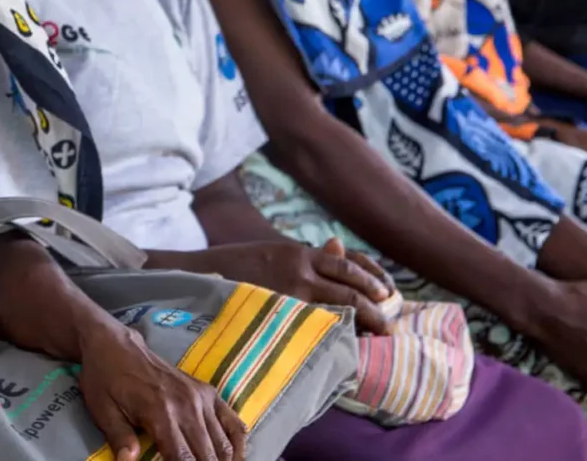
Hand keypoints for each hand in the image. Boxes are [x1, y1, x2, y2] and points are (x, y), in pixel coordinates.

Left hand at [76, 320, 247, 460]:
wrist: (115, 345)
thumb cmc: (105, 380)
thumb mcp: (104, 410)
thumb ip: (120, 439)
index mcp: (161, 414)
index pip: (184, 459)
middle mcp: (187, 406)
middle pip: (208, 455)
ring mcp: (201, 398)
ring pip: (224, 443)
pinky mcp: (208, 392)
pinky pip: (233, 422)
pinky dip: (238, 444)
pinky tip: (234, 458)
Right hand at [193, 239, 393, 334]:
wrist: (197, 275)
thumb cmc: (235, 266)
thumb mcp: (273, 252)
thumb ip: (306, 256)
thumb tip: (340, 244)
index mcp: (298, 251)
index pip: (348, 262)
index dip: (373, 276)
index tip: (388, 292)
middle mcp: (298, 268)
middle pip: (351, 286)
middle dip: (376, 307)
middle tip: (389, 323)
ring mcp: (288, 291)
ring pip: (340, 307)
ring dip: (364, 322)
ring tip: (377, 335)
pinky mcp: (279, 311)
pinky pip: (317, 324)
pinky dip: (337, 332)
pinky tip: (346, 342)